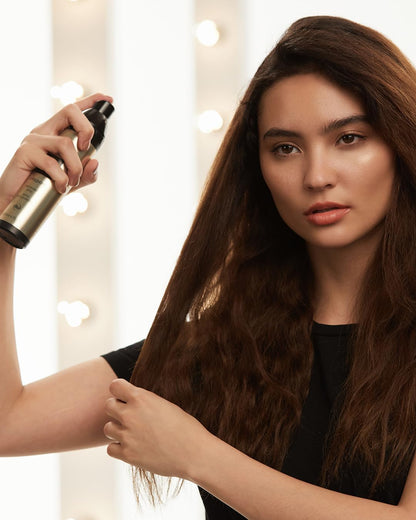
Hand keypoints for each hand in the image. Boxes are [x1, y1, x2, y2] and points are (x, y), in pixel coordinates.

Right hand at [0, 92, 112, 211]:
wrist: (16, 199)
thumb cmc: (44, 187)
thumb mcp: (72, 182)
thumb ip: (87, 174)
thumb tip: (94, 162)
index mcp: (56, 132)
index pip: (73, 111)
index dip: (91, 101)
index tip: (108, 99)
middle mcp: (44, 131)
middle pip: (70, 110)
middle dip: (87, 129)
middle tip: (86, 149)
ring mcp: (33, 140)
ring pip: (66, 143)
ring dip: (76, 167)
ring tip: (72, 183)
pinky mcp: (24, 152)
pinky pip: (51, 162)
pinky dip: (62, 178)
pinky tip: (61, 188)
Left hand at [104, 379, 210, 479]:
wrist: (194, 453)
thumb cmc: (185, 427)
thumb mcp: (164, 405)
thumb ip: (144, 402)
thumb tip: (130, 402)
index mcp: (141, 398)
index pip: (114, 386)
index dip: (120, 391)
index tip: (126, 397)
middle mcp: (130, 414)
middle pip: (108, 406)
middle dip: (117, 409)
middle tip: (131, 417)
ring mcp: (127, 435)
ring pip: (107, 428)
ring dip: (117, 429)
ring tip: (133, 433)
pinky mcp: (127, 455)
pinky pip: (111, 448)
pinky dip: (119, 448)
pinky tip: (133, 447)